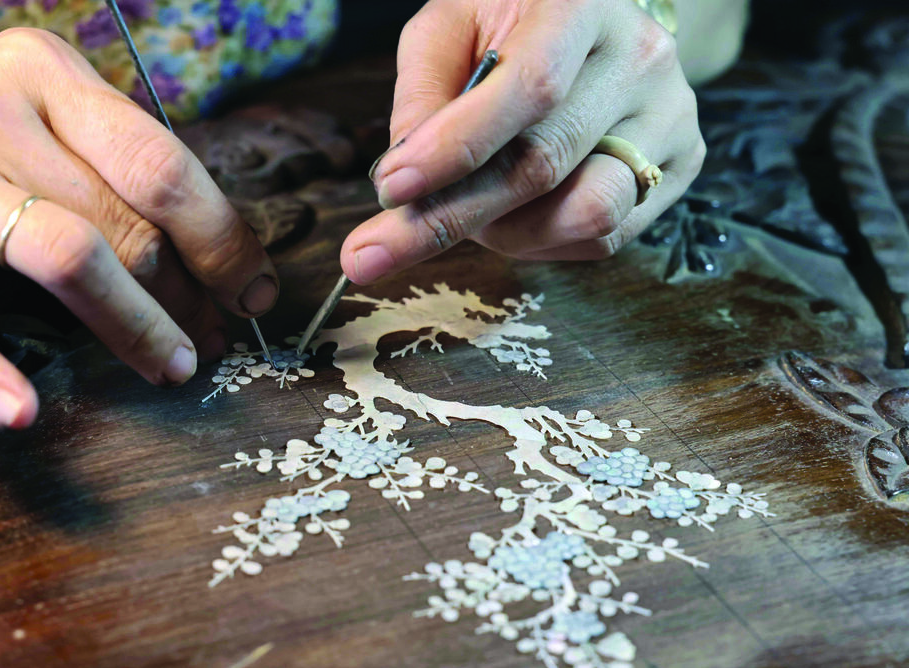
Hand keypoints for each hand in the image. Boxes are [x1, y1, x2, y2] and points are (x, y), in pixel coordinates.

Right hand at [0, 28, 277, 427]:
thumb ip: (112, 162)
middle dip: (190, 294)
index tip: (254, 290)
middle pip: (127, 220)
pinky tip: (23, 411)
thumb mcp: (36, 111)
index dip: (222, 239)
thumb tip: (216, 257)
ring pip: (70, 257)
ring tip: (173, 365)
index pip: (163, 166)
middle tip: (213, 337)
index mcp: (43, 73)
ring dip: (137, 326)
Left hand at [340, 0, 704, 282]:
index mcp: (582, 5)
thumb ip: (423, 92)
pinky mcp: (682, 165)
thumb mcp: (451, 27)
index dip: (457, 146)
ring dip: (503, 233)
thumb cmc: (512, 26)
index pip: (530, 87)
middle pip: (544, 164)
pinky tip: (513, 215)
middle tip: (372, 254)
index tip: (391, 190)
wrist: (599, 27)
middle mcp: (640, 59)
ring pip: (584, 215)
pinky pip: (604, 238)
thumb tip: (402, 179)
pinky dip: (540, 242)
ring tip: (468, 211)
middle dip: (448, 218)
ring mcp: (672, 116)